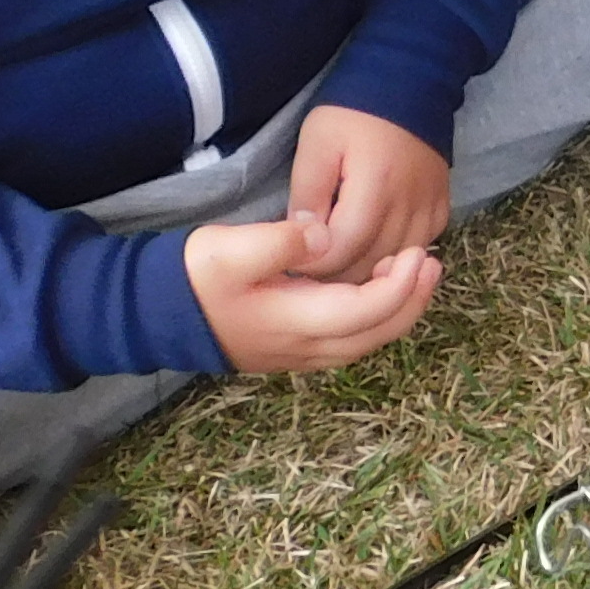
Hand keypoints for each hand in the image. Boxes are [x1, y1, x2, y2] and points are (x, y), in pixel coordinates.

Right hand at [184, 220, 438, 372]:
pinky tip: (379, 290)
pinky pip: (349, 340)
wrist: (157, 313)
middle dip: (411, 302)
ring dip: (396, 311)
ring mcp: (298, 354)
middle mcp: (303, 347)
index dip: (400, 288)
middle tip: (432, 264)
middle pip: (375, 335)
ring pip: (364, 342)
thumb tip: (323, 235)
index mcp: (294, 322)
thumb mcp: (229, 249)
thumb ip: (280, 242)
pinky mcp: (292, 348)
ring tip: (415, 275)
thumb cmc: (195, 278)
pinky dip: (375, 318)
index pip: (365, 312)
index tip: (418, 255)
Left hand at [285, 102, 450, 278]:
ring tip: (338, 259)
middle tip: (312, 263)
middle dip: (336, 273)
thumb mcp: (317, 142)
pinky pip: (417, 249)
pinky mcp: (442, 209)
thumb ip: (307, 192)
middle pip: (371, 265)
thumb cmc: (354, 112)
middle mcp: (409, 204)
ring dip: (365, 270)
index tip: (294, 259)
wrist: (409, 84)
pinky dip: (394, 257)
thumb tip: (303, 240)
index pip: (344, 249)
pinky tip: (373, 247)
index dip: (314, 263)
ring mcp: (431, 209)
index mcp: (375, 185)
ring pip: (397, 264)